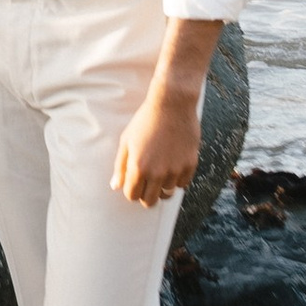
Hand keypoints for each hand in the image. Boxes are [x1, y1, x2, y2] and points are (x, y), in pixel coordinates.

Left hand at [112, 82, 201, 208]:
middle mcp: (157, 173)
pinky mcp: (190, 164)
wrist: (172, 104)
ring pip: (167, 193)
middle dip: (146, 195)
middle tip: (148, 183)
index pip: (132, 196)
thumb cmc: (146, 120)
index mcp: (138, 168)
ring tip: (161, 170)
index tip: (135, 182)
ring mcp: (175, 170)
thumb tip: (115, 186)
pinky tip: (173, 165)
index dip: (132, 190)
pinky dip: (177, 179)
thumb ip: (120, 166)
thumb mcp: (127, 140)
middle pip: (150, 201)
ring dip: (162, 186)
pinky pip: (182, 184)